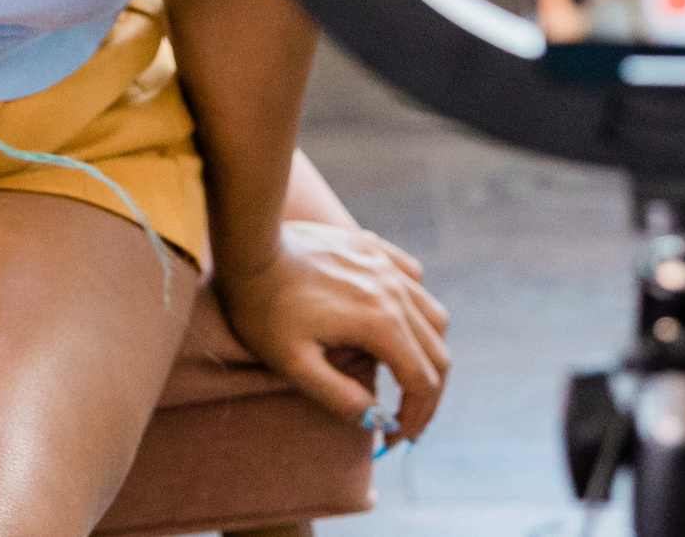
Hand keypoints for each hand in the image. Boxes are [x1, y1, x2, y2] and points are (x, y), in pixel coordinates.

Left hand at [218, 220, 449, 450]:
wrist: (248, 245)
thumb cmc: (263, 307)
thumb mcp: (292, 365)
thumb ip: (338, 397)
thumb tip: (375, 418)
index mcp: (380, 322)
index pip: (422, 382)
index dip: (415, 418)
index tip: (396, 439)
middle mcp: (394, 291)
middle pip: (436, 353)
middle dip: (427, 395)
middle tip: (406, 421)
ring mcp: (386, 265)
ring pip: (433, 316)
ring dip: (427, 353)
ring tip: (406, 377)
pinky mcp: (373, 249)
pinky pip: (413, 279)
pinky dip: (416, 308)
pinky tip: (397, 321)